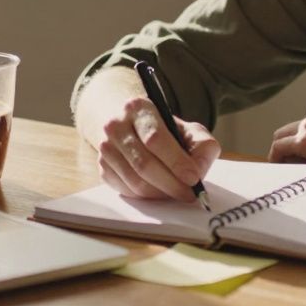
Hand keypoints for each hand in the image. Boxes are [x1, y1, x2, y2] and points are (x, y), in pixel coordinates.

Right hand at [95, 96, 220, 201]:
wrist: (136, 129)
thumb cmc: (168, 132)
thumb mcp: (190, 130)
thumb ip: (202, 147)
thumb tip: (198, 172)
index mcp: (138, 108)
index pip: (155, 139)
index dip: (176, 161)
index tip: (193, 178)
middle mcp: (116, 125)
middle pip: (144, 163)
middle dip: (171, 184)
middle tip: (189, 194)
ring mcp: (106, 147)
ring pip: (134, 181)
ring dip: (160, 193)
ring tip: (178, 193)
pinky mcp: (103, 167)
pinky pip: (127, 191)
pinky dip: (147, 197)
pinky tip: (161, 191)